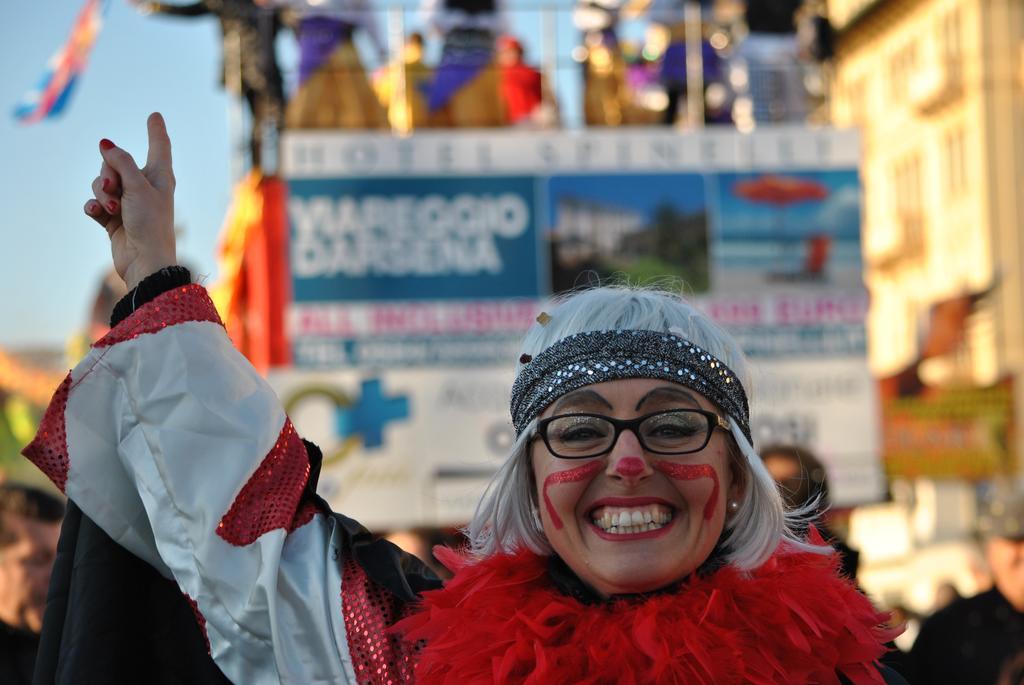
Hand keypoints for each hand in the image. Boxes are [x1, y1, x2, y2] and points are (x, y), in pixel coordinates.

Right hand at [84, 113, 176, 290]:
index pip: (159, 147)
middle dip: (109, 173)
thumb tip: (106, 144)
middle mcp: (145, 187)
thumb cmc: (150, 224)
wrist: (144, 261)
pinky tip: (98, 214)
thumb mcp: (138, 186)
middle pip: (115, 163)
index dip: (156, 131)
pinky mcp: (114, 218)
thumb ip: (121, 162)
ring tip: (112, 209)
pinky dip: (94, 206)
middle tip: (116, 190)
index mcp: (160, 177)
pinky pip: (96, 202)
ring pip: (102, 182)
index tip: (155, 116)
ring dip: (102, 193)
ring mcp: (128, 203)